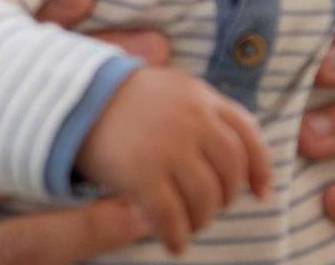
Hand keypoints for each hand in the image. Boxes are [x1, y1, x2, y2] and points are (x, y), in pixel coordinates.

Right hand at [77, 66, 274, 253]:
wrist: (72, 98)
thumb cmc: (122, 99)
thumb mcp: (169, 89)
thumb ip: (203, 110)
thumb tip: (242, 145)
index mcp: (200, 96)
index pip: (247, 134)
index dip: (261, 168)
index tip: (261, 192)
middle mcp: (191, 119)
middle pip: (229, 171)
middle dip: (226, 197)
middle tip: (212, 209)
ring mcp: (168, 146)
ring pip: (205, 197)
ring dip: (202, 219)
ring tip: (191, 225)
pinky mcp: (142, 173)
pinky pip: (171, 215)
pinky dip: (177, 236)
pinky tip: (174, 245)